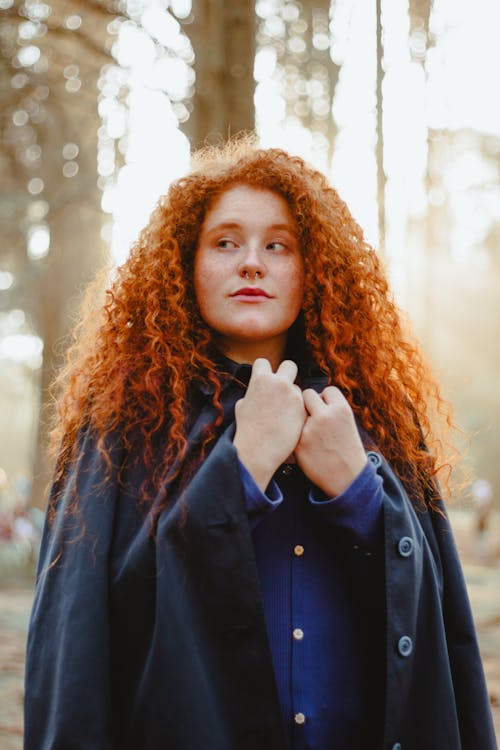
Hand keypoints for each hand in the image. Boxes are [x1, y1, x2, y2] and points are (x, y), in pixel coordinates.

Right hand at [233, 358, 305, 490]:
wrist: (259, 450)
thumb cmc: (247, 430)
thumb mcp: (242, 406)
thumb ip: (252, 394)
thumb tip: (255, 392)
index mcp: (261, 380)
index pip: (263, 362)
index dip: (263, 371)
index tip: (265, 379)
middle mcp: (280, 383)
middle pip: (289, 365)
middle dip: (286, 374)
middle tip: (282, 387)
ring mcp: (294, 396)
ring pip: (297, 389)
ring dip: (293, 398)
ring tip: (283, 416)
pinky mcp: (304, 410)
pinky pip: (303, 405)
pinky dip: (298, 412)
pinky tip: (290, 424)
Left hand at [295, 386, 366, 496]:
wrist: (347, 478)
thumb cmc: (346, 450)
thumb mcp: (348, 423)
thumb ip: (332, 408)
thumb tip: (311, 396)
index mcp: (342, 409)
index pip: (326, 390)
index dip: (324, 399)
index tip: (325, 409)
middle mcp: (326, 416)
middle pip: (307, 394)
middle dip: (308, 403)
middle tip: (313, 417)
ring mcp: (310, 429)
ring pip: (297, 412)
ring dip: (301, 419)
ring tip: (313, 434)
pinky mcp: (299, 443)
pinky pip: (293, 429)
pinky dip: (297, 434)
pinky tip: (308, 444)